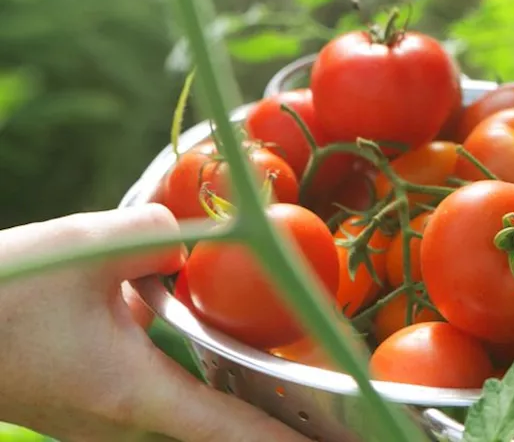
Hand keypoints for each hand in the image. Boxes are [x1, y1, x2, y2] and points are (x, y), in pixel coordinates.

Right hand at [0, 205, 309, 441]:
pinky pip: (163, 412)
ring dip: (235, 414)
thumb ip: (159, 234)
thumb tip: (201, 239)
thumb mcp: (85, 244)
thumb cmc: (0, 293)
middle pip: (219, 435)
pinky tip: (222, 365)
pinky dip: (202, 400)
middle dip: (274, 429)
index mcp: (133, 393)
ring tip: (299, 403)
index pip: (232, 431)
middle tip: (337, 422)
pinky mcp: (91, 416)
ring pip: (190, 425)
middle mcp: (125, 426)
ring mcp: (105, 428)